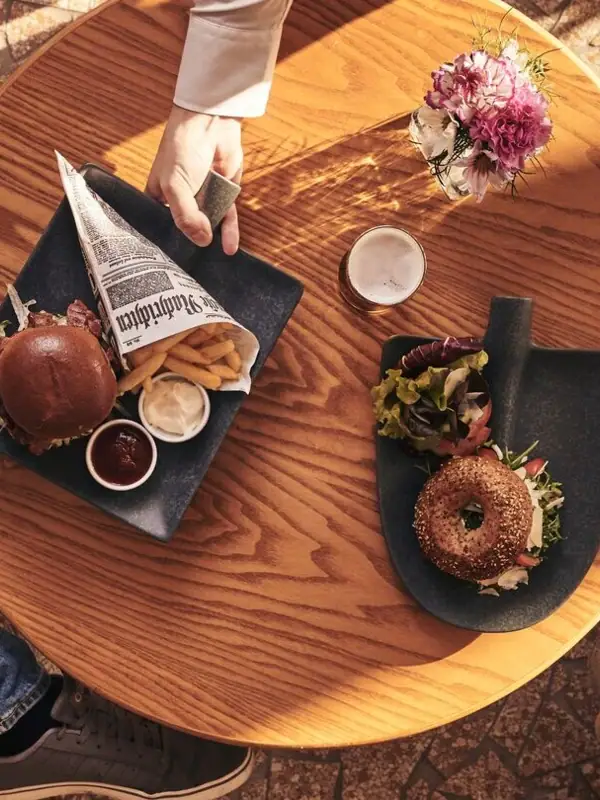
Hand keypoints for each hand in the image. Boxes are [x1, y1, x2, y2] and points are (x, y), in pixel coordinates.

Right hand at [146, 106, 242, 254]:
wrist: (210, 124)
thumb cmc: (182, 150)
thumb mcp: (176, 185)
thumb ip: (186, 216)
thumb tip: (202, 241)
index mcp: (159, 198)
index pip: (161, 227)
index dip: (166, 243)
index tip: (170, 263)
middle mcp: (180, 202)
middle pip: (186, 230)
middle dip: (190, 247)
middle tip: (193, 270)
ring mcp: (202, 200)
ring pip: (208, 226)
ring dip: (212, 242)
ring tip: (212, 264)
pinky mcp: (223, 196)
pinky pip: (226, 219)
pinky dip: (229, 233)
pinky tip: (229, 249)